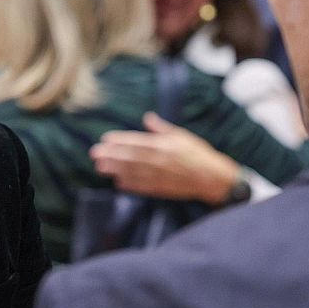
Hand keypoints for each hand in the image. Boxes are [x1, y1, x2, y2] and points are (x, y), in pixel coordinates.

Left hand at [90, 113, 241, 205]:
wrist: (213, 178)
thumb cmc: (199, 154)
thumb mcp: (182, 136)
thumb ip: (162, 129)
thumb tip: (147, 118)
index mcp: (165, 145)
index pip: (138, 142)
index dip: (120, 140)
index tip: (106, 139)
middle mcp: (161, 160)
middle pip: (131, 157)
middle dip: (112, 155)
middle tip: (95, 154)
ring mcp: (161, 176)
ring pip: (134, 172)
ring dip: (115, 170)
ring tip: (100, 167)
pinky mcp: (163, 189)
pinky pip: (143, 187)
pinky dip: (130, 185)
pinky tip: (118, 182)